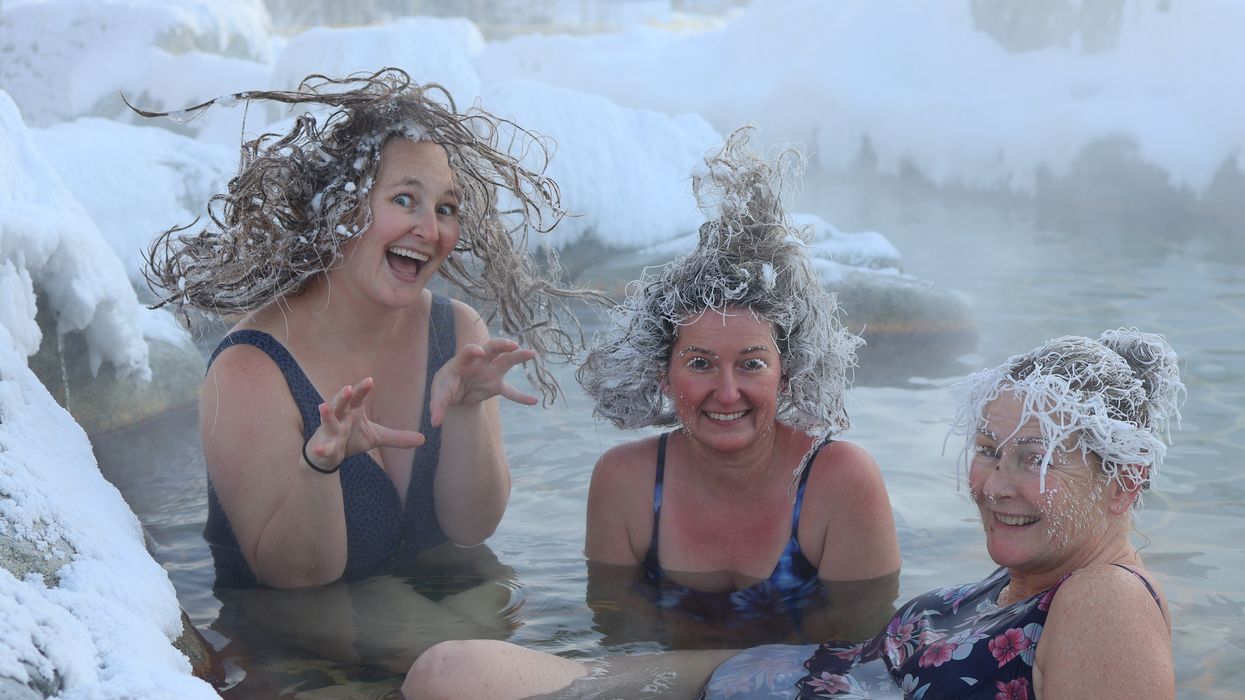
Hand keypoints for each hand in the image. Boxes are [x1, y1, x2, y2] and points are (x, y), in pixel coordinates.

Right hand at [305, 377, 424, 470]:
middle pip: (340, 403)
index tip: (370, 381)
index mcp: (353, 410)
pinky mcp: (324, 446)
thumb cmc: (351, 439)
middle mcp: (340, 417)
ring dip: (327, 414)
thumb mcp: (376, 437)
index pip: (357, 396)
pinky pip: (323, 447)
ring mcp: (330, 431)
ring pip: (328, 421)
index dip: (362, 389)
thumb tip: (423, 438)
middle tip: (348, 388)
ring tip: (324, 407)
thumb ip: (397, 437)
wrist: (328, 456)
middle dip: (343, 396)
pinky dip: (321, 448)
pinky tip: (320, 449)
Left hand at [429, 339, 537, 425]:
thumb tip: (434, 423)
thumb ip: (437, 406)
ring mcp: (490, 372)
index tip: (478, 351)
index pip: (468, 351)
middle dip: (502, 345)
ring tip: (532, 353)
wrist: (454, 394)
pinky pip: (510, 391)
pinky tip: (533, 401)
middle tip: (513, 345)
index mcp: (462, 361)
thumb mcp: (439, 396)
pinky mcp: (496, 386)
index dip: (473, 350)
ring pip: (506, 361)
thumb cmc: (445, 388)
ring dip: (518, 356)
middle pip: (492, 348)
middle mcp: (479, 362)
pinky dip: (521, 397)